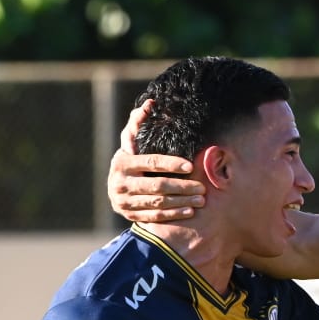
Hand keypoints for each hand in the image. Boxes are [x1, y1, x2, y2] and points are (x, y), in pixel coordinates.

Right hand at [106, 100, 205, 221]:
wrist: (116, 187)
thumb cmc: (131, 159)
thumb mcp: (131, 142)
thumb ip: (139, 124)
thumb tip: (151, 103)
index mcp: (122, 162)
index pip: (151, 162)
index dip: (171, 164)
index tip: (190, 166)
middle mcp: (120, 182)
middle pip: (157, 186)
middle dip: (182, 187)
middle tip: (202, 188)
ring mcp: (124, 201)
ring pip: (158, 203)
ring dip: (181, 202)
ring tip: (201, 200)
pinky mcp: (130, 215)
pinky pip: (154, 217)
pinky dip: (173, 214)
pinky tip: (190, 211)